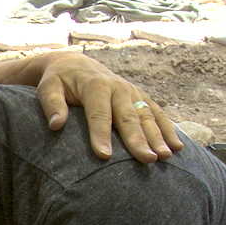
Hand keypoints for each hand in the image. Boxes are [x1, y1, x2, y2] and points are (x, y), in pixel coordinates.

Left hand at [36, 53, 181, 162]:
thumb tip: (55, 125)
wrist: (74, 64)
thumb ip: (52, 104)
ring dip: (158, 137)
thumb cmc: (58, 81)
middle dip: (138, 140)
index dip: (101, 135)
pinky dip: (168, 129)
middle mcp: (118, 88)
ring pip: (147, 116)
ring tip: (166, 156)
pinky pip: (157, 114)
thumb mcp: (48, 87)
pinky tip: (177, 147)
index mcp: (95, 86)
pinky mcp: (140, 97)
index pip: (99, 114)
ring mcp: (132, 93)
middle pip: (129, 118)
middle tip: (147, 160)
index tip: (104, 156)